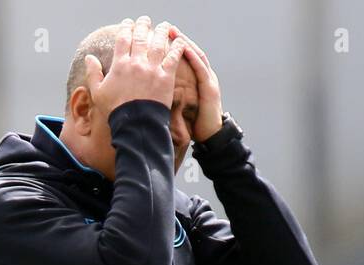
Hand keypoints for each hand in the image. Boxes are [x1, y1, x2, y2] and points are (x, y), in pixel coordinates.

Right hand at [84, 17, 188, 113]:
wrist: (137, 125)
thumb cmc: (116, 110)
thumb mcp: (98, 92)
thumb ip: (93, 73)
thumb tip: (88, 57)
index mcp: (120, 64)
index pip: (123, 39)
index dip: (126, 27)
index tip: (128, 22)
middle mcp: (136, 63)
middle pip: (140, 38)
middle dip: (143, 25)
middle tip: (146, 19)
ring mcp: (152, 70)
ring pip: (157, 44)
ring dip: (161, 32)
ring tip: (164, 25)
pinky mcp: (165, 78)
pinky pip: (173, 59)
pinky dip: (177, 48)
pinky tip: (181, 41)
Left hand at [166, 25, 223, 140]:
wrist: (211, 137)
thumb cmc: (195, 123)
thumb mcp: (182, 104)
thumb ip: (172, 92)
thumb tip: (152, 88)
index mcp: (197, 79)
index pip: (185, 56)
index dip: (174, 45)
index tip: (161, 35)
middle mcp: (204, 76)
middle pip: (191, 51)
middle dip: (179, 38)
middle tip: (167, 27)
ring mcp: (209, 81)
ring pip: (197, 56)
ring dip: (186, 43)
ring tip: (175, 32)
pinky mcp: (210, 89)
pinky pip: (201, 69)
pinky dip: (193, 57)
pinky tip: (184, 49)